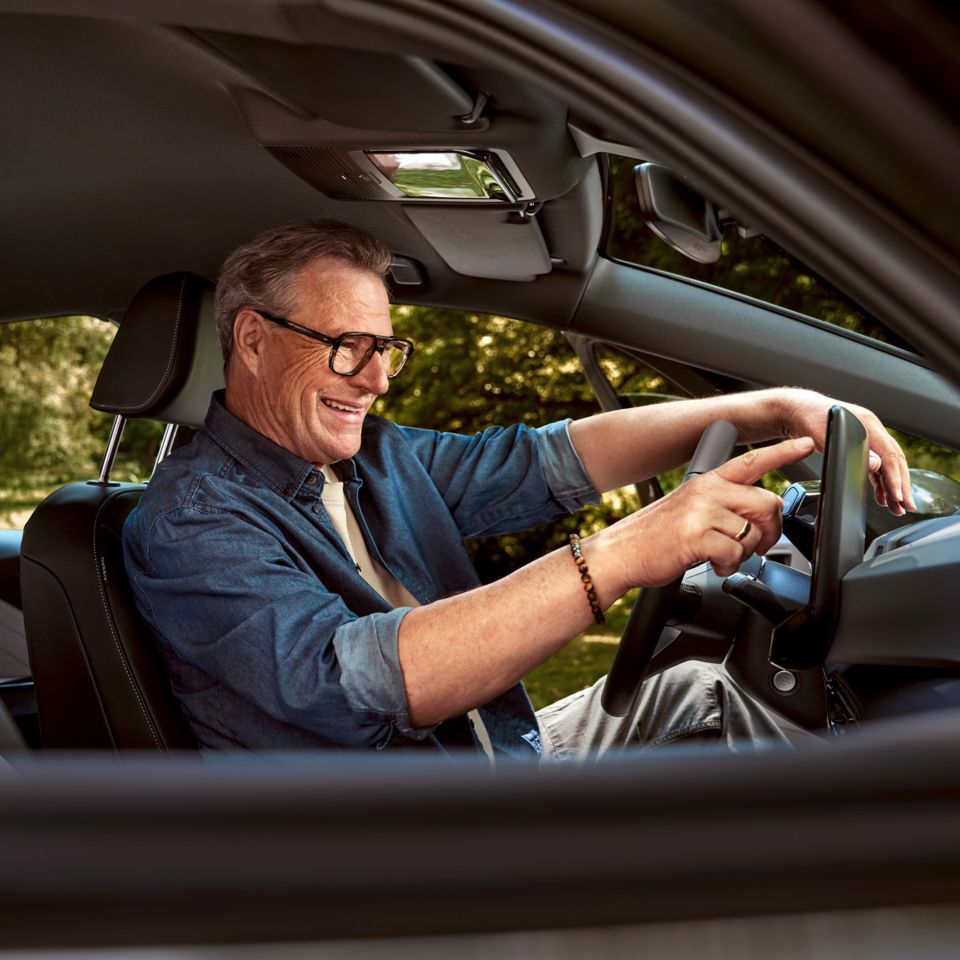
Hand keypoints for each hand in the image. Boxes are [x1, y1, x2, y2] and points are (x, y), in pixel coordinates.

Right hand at [597, 437, 815, 588]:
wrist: (620, 552)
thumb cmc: (654, 535)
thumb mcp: (690, 509)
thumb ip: (723, 506)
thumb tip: (756, 519)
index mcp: (708, 481)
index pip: (753, 461)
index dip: (783, 451)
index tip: (806, 442)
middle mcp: (708, 491)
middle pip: (766, 503)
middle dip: (769, 531)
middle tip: (754, 545)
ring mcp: (702, 512)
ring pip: (753, 532)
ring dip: (744, 553)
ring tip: (722, 555)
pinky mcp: (697, 535)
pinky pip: (735, 552)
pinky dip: (728, 565)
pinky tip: (712, 563)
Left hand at [776, 388, 914, 515]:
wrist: (797, 410)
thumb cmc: (808, 419)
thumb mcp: (825, 435)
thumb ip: (849, 450)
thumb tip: (876, 464)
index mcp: (868, 423)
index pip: (889, 454)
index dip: (895, 477)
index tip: (899, 496)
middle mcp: (872, 429)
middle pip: (893, 461)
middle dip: (901, 485)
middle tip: (907, 507)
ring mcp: (868, 436)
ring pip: (887, 465)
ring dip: (892, 487)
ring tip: (896, 507)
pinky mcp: (861, 444)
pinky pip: (876, 465)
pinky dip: (880, 482)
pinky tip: (881, 497)